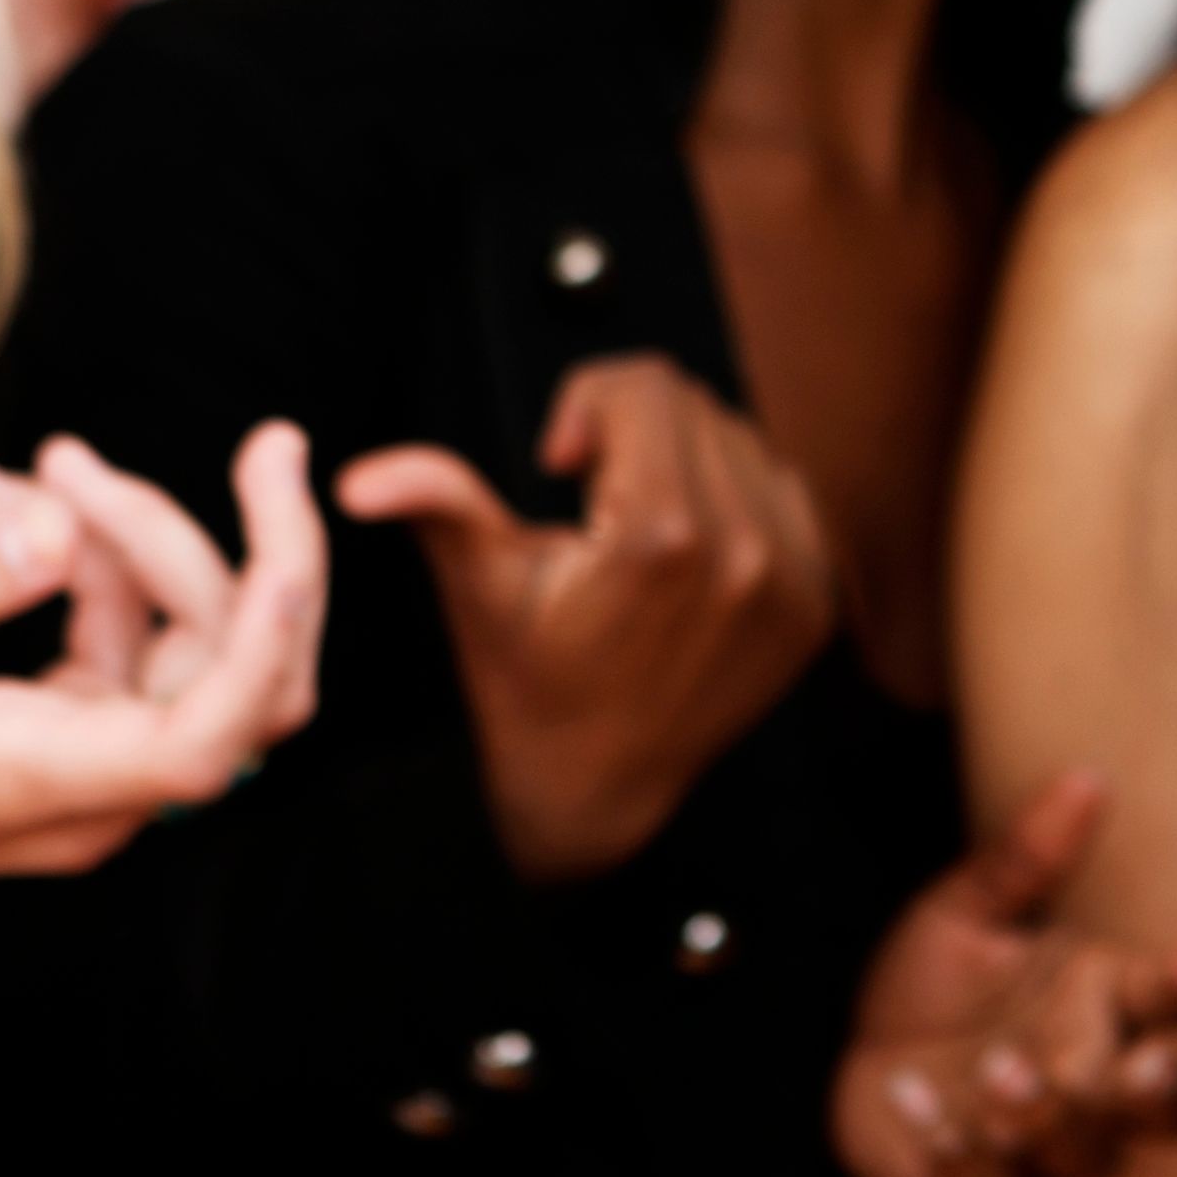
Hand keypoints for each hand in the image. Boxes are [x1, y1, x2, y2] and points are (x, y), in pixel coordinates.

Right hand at [0, 427, 328, 1080]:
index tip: (280, 535)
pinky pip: (133, 643)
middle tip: (76, 455)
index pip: (209, 735)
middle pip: (227, 666)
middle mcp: (90, 792)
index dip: (265, 637)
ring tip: (10, 473)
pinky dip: (85, 565)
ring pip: (187, 643)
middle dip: (169, 539)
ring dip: (117, 538)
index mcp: (34, 776)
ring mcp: (96, 774)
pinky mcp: (84, 745)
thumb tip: (53, 525)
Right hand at [336, 358, 837, 880]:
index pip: (643, 384)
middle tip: (592, 501)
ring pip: (739, 436)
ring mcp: (793, 576)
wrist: (599, 792)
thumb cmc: (531, 686)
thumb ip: (436, 505)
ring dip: (685, 459)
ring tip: (638, 528)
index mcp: (661, 534)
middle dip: (631, 431)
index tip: (561, 463)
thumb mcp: (480, 588)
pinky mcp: (818, 598)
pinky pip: (785, 488)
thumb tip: (358, 478)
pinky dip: (736, 497)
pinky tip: (689, 550)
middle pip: (690, 401)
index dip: (586, 406)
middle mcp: (743, 548)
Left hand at [832, 768, 1176, 1176]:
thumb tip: (1089, 778)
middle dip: (1161, 1095)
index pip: (1176, 1000)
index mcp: (1107, 999)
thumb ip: (1024, 853)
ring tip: (994, 1070)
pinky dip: (956, 1149)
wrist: (862, 1057)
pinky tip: (914, 1100)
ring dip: (1045, 1115)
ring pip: (1086, 1155)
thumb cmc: (938, 979)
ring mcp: (1048, 1142)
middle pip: (1175, 1108)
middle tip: (1131, 1072)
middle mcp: (1095, 1077)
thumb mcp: (964, 907)